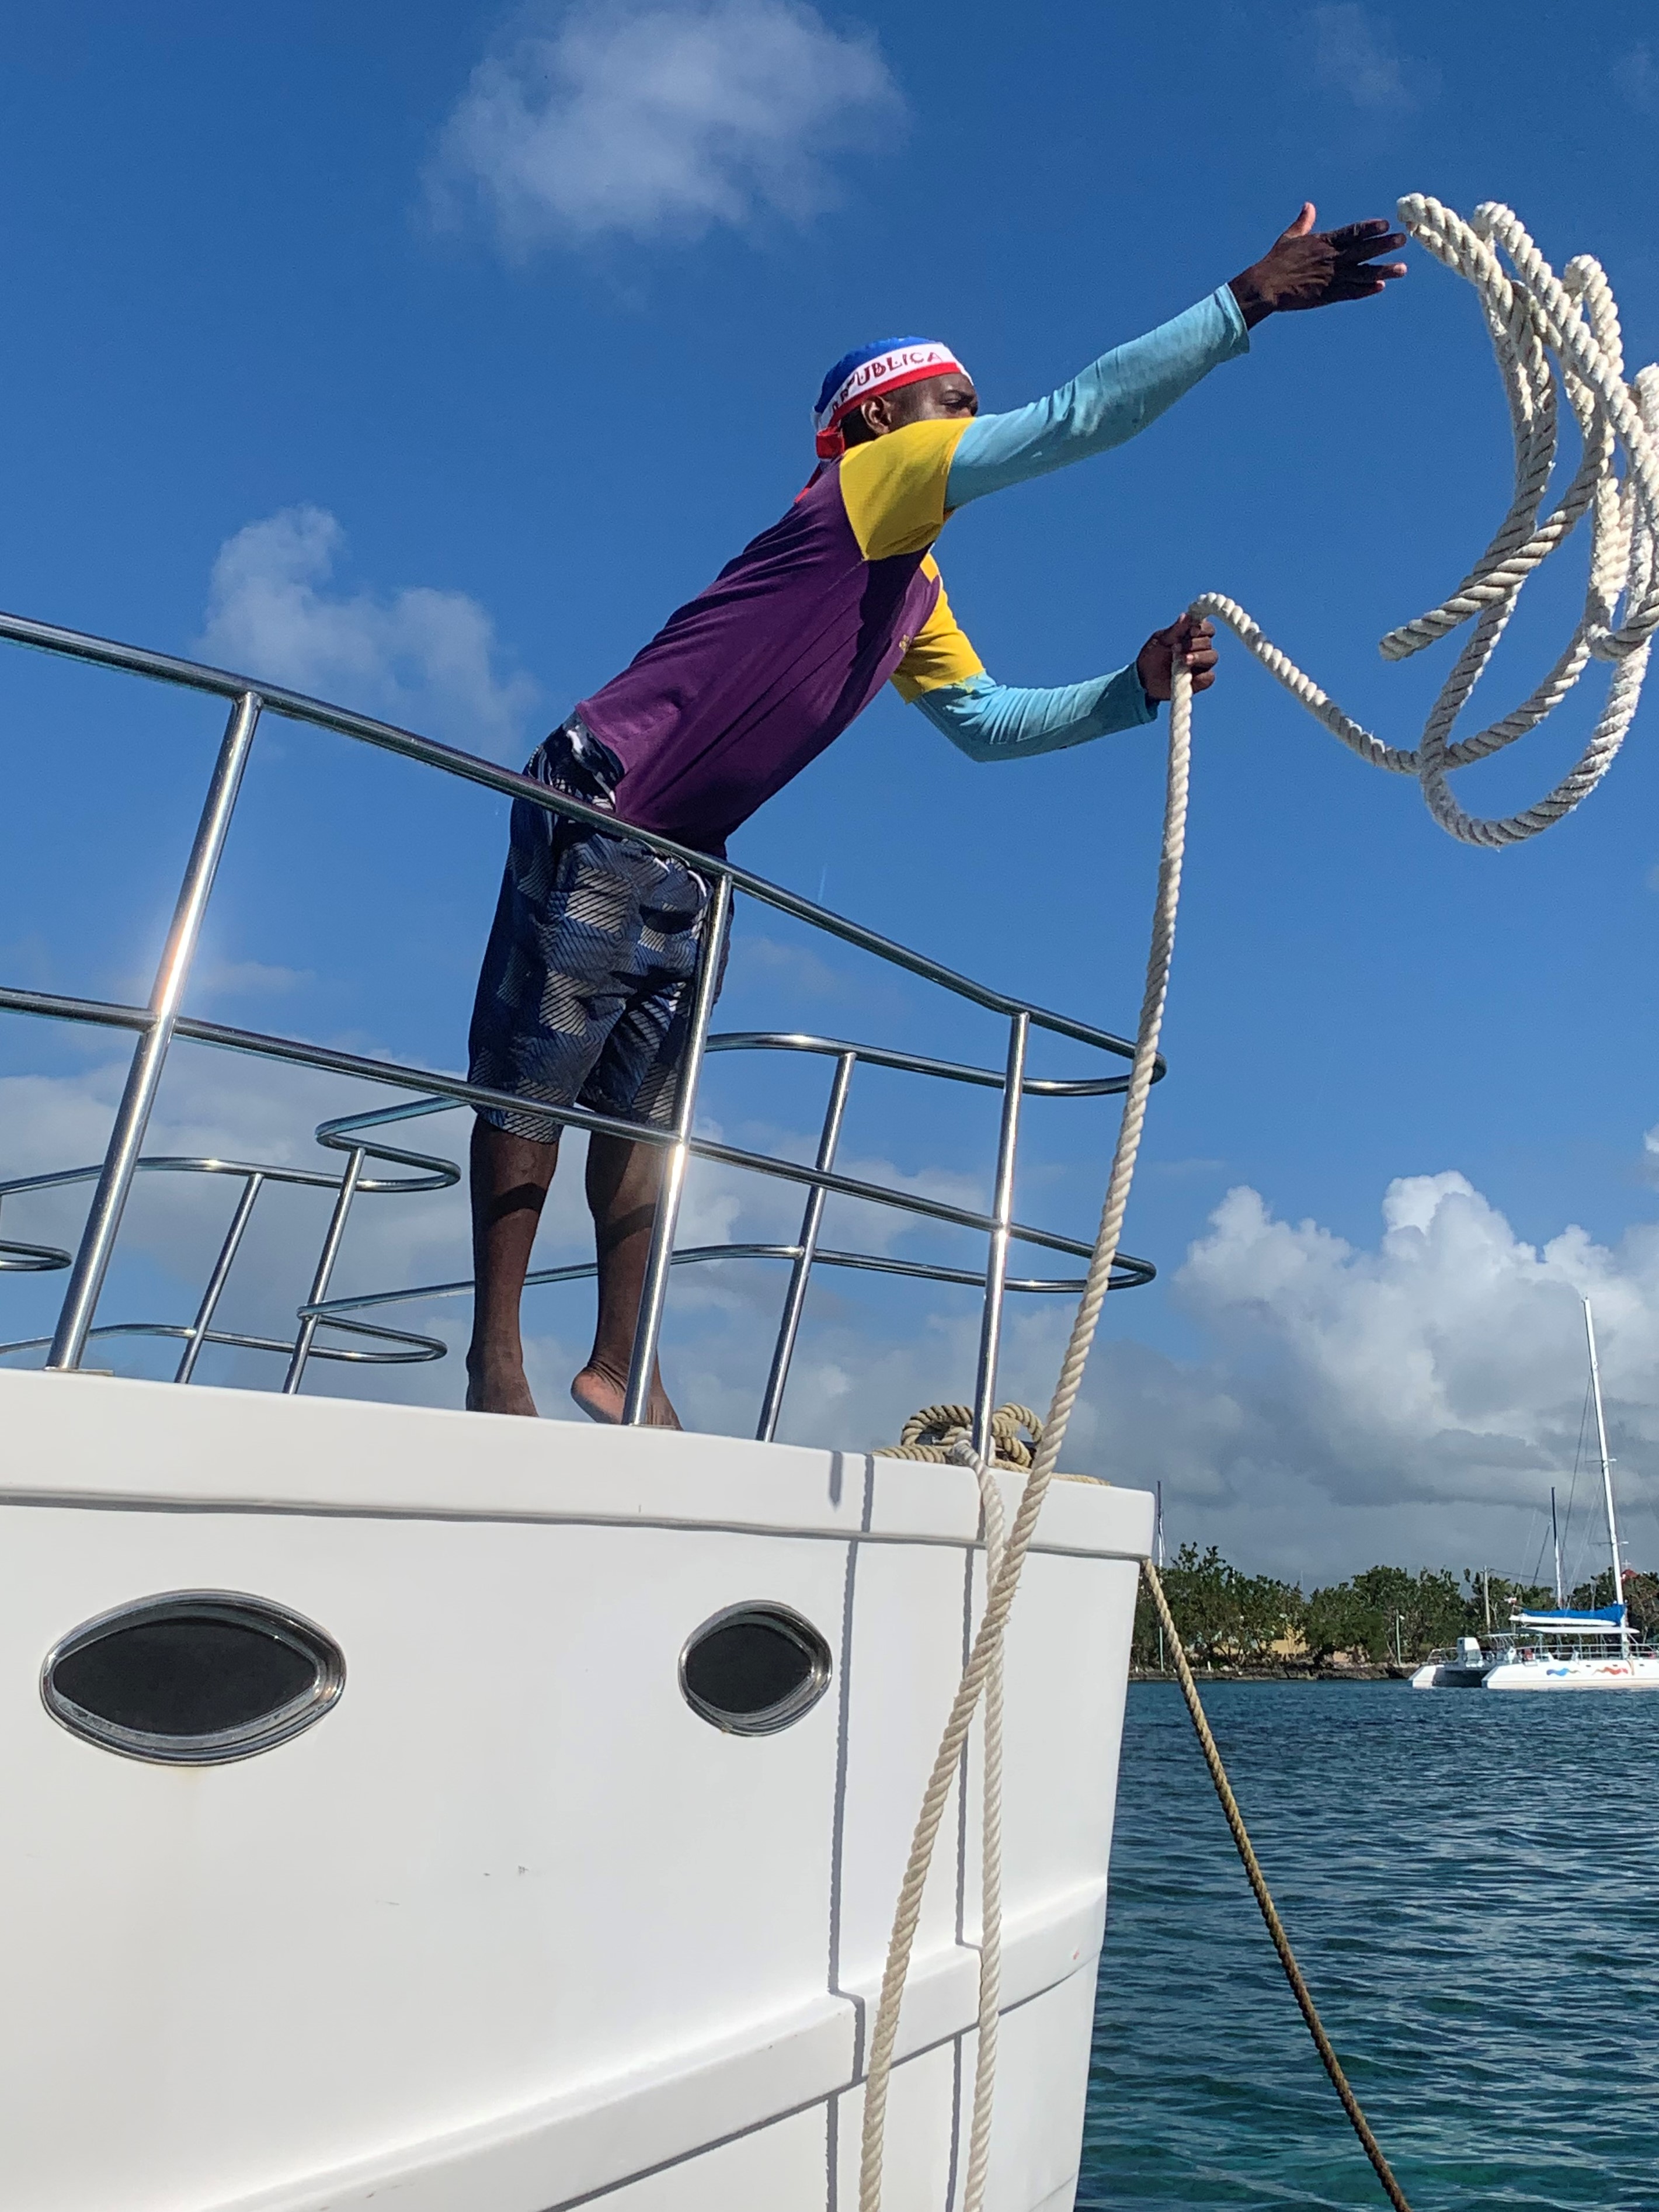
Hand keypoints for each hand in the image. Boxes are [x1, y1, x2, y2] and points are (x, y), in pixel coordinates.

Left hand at [1137, 613, 1216, 703]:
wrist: (1145, 680)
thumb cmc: (1152, 657)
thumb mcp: (1159, 641)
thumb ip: (1174, 630)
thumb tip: (1186, 616)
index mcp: (1191, 636)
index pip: (1207, 628)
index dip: (1203, 628)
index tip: (1192, 631)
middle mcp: (1199, 649)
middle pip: (1208, 642)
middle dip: (1195, 644)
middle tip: (1178, 648)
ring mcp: (1201, 665)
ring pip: (1212, 657)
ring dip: (1199, 657)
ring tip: (1183, 660)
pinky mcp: (1200, 681)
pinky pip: (1209, 677)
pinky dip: (1201, 675)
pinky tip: (1188, 674)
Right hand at [1229, 204, 1406, 328]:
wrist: (1265, 286)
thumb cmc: (1275, 262)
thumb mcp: (1290, 238)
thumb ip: (1303, 223)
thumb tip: (1308, 206)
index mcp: (1324, 242)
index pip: (1352, 232)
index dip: (1369, 228)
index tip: (1386, 224)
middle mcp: (1331, 258)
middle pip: (1363, 250)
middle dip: (1384, 245)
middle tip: (1403, 240)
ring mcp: (1331, 278)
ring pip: (1362, 273)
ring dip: (1383, 270)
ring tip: (1402, 269)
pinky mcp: (1326, 295)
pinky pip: (1350, 292)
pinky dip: (1365, 290)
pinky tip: (1380, 287)